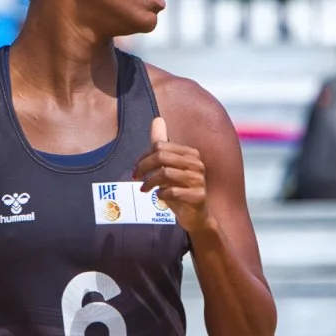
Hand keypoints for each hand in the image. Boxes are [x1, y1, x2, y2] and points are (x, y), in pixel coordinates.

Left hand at [135, 116, 210, 234]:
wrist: (196, 216)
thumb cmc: (180, 189)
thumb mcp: (169, 167)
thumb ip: (162, 144)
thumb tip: (157, 119)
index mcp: (190, 154)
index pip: (160, 146)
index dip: (144, 156)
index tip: (137, 168)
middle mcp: (197, 164)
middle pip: (161, 157)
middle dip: (144, 167)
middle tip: (136, 178)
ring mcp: (199, 180)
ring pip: (165, 173)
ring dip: (150, 182)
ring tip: (144, 189)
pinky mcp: (198, 197)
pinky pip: (172, 191)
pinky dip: (160, 194)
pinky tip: (159, 197)